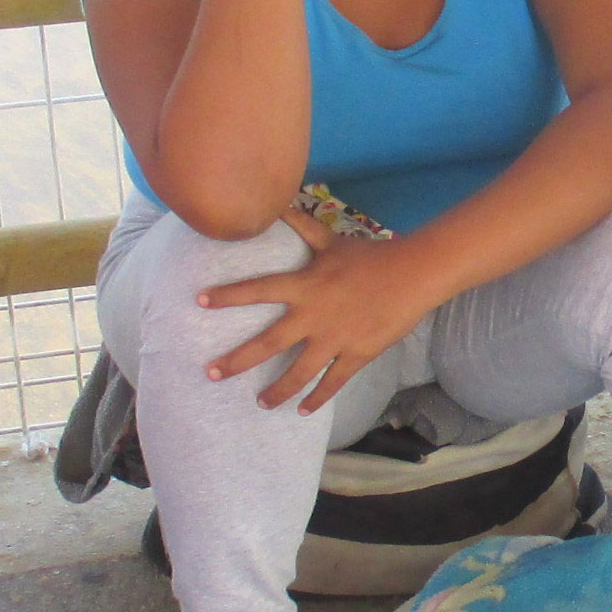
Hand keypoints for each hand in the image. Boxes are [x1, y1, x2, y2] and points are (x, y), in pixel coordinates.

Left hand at [199, 212, 434, 413]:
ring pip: (299, 372)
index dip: (227, 294)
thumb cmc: (370, 256)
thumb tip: (276, 200)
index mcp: (304, 287)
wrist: (413, 275)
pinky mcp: (357, 354)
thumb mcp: (330, 240)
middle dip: (237, 360)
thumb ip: (300, 224)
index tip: (198, 301)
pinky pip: (333, 381)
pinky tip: (303, 411)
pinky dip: (318, 398)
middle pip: (267, 344)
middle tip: (211, 374)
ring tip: (260, 404)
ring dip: (277, 390)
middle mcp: (313, 316)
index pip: (257, 291)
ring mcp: (335, 339)